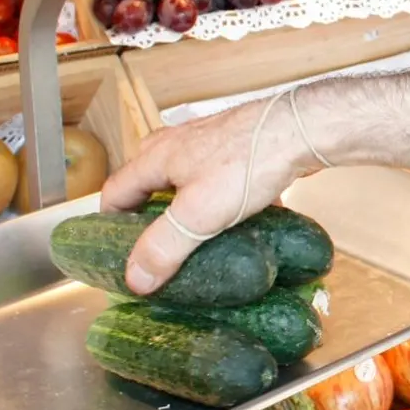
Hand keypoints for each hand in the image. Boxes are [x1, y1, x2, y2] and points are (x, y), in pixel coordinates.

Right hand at [99, 95, 311, 293]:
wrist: (300, 130)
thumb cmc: (247, 164)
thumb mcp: (198, 215)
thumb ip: (164, 247)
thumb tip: (134, 279)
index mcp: (154, 157)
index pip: (113, 192)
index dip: (110, 224)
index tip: (116, 253)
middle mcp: (175, 145)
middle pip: (147, 185)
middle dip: (149, 218)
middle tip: (159, 250)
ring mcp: (208, 143)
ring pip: (185, 182)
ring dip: (188, 210)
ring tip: (199, 241)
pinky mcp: (237, 148)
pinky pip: (219, 180)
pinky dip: (222, 202)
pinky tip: (238, 223)